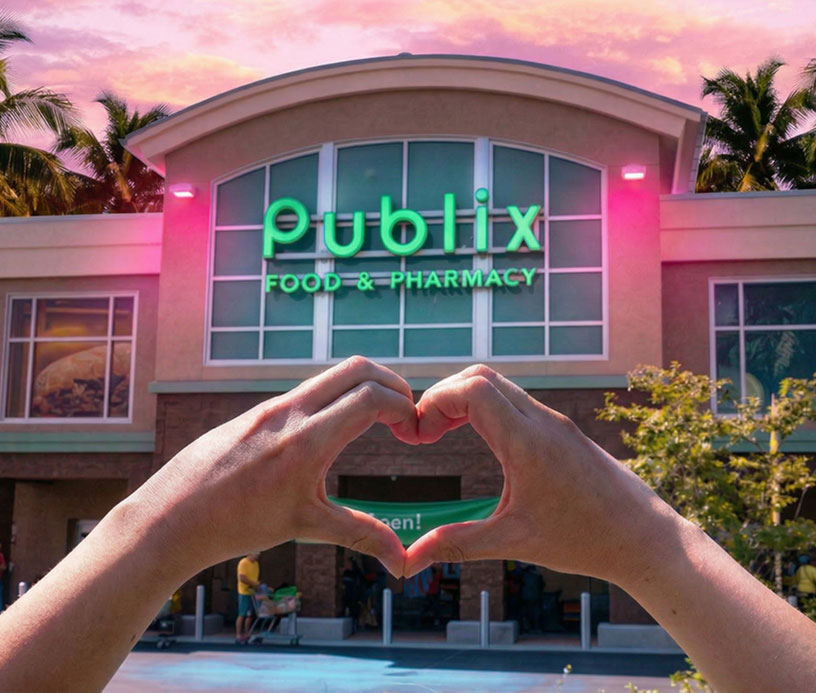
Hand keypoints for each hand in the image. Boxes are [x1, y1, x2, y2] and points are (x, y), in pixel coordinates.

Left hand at [129, 357, 417, 576]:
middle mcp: (290, 412)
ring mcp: (271, 407)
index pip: (372, 396)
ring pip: (331, 376)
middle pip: (357, 368)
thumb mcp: (305, 526)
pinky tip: (335, 430)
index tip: (412, 430)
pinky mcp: (258, 411)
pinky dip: (335, 398)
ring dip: (363, 387)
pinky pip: (306, 391)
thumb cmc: (235, 524)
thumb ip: (360, 534)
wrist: (172, 516)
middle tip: (404, 412)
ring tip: (377, 420)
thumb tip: (401, 560)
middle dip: (392, 382)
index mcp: (307, 440)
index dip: (403, 407)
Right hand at [404, 365, 667, 580]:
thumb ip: (459, 543)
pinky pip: (515, 401)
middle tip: (424, 433)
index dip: (435, 402)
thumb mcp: (515, 542)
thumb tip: (411, 559)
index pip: (472, 389)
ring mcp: (554, 423)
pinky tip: (477, 438)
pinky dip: (486, 407)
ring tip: (442, 434)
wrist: (647, 538)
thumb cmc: (587, 541)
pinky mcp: (561, 431)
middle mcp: (542, 421)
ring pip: (499, 385)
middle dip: (442, 396)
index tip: (417, 436)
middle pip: (480, 376)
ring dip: (464, 400)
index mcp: (527, 442)